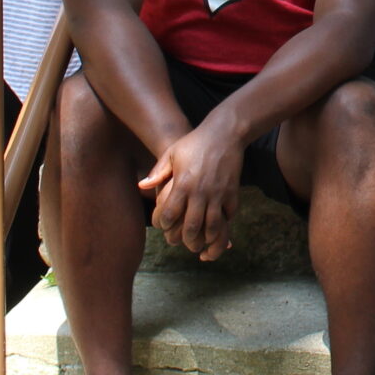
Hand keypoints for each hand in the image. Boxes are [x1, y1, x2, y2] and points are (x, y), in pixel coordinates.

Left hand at [142, 124, 244, 259]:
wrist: (225, 133)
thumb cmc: (195, 142)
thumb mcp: (172, 152)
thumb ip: (157, 172)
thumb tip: (142, 186)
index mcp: (183, 183)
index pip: (170, 214)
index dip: (164, 225)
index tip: (163, 226)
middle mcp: (201, 191)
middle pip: (192, 227)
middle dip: (186, 240)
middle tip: (183, 242)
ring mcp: (218, 193)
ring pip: (213, 226)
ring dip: (207, 238)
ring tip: (201, 242)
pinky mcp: (232, 192)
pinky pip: (229, 215)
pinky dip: (224, 224)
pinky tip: (218, 225)